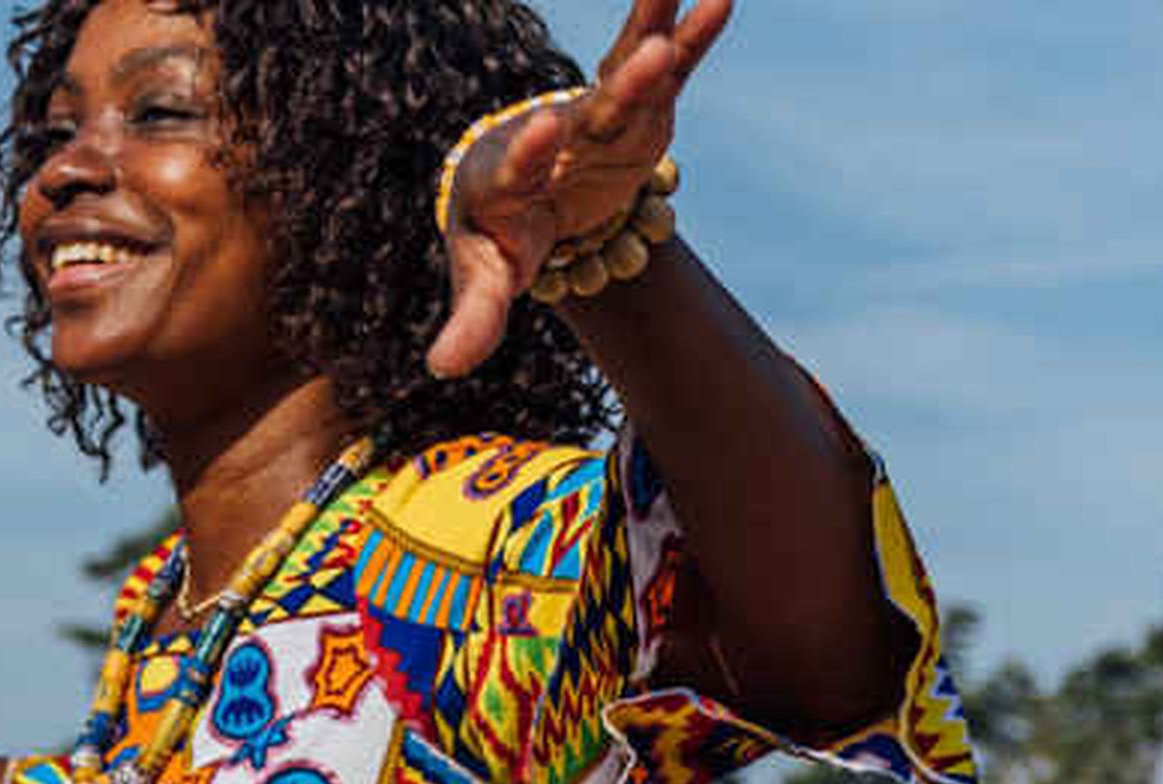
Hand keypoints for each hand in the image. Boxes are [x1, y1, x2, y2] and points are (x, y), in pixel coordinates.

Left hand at [430, 0, 730, 379]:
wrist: (520, 191)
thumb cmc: (499, 238)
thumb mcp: (486, 279)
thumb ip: (473, 318)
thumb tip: (442, 368)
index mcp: (508, 180)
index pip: (517, 167)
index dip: (528, 153)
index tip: (541, 131)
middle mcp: (553, 140)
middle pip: (588, 117)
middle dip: (620, 90)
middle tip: (647, 56)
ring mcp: (594, 121)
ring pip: (625, 79)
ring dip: (652, 39)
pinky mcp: (632, 112)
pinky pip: (665, 71)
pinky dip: (690, 39)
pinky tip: (720, 1)